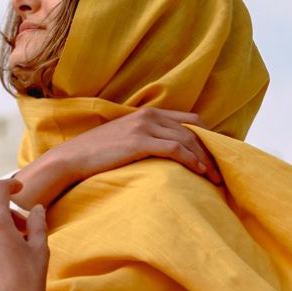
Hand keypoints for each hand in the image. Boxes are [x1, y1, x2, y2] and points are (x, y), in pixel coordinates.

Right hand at [30, 107, 222, 205]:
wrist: (71, 159)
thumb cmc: (96, 154)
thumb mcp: (125, 139)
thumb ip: (146, 138)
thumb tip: (165, 152)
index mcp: (147, 113)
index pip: (190, 119)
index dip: (207, 136)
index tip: (216, 155)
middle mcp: (149, 115)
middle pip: (193, 130)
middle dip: (210, 150)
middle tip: (220, 170)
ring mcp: (144, 127)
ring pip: (188, 140)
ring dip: (204, 159)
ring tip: (214, 177)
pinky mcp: (140, 141)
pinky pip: (176, 149)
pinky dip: (191, 160)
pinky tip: (198, 172)